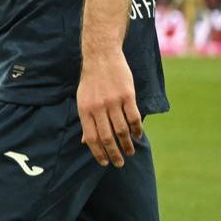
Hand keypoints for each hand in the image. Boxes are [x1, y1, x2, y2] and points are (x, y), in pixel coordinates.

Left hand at [76, 51, 141, 166]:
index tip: (104, 163)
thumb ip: (86, 121)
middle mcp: (98, 107)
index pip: (91, 137)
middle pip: (107, 137)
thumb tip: (85, 142)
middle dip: (114, 154)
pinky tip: (138, 136)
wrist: (101, 57)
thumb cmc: (91, 82)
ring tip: (130, 152)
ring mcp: (113, 101)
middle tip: (119, 163)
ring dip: (127, 144)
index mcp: (84, 110)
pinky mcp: (128, 95)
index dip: (98, 153)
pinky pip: (134, 117)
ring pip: (122, 129)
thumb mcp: (82, 100)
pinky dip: (137, 129)